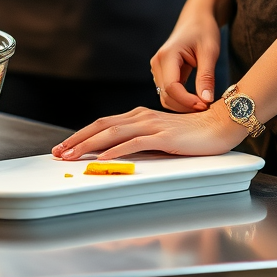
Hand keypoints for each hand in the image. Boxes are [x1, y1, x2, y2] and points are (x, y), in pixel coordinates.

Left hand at [51, 101, 245, 160]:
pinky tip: (103, 159)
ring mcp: (150, 124)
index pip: (102, 124)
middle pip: (100, 126)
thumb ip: (141, 142)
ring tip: (72, 156)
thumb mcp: (160, 137)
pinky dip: (116, 151)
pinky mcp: (163, 136)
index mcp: (137, 116)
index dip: (81, 135)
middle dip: (76, 140)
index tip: (65, 147)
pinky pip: (134, 143)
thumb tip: (119, 156)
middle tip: (58, 153)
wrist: (219, 125)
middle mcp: (140, 117)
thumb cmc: (192, 135)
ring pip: (111, 133)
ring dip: (88, 145)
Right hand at [151, 0, 230, 112]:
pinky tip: (197, 99)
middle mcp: (158, 63)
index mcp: (167, 55)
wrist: (196, 19)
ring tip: (203, 104)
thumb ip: (206, 77)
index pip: (172, 87)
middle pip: (167, 95)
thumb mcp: (209, 52)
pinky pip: (169, 92)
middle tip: (208, 108)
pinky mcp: (163, 73)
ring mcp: (158, 68)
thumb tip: (206, 101)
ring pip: (166, 97)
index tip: (206, 106)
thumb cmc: (204, 31)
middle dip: (186, 106)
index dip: (188, 101)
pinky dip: (181, 100)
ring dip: (183, 105)